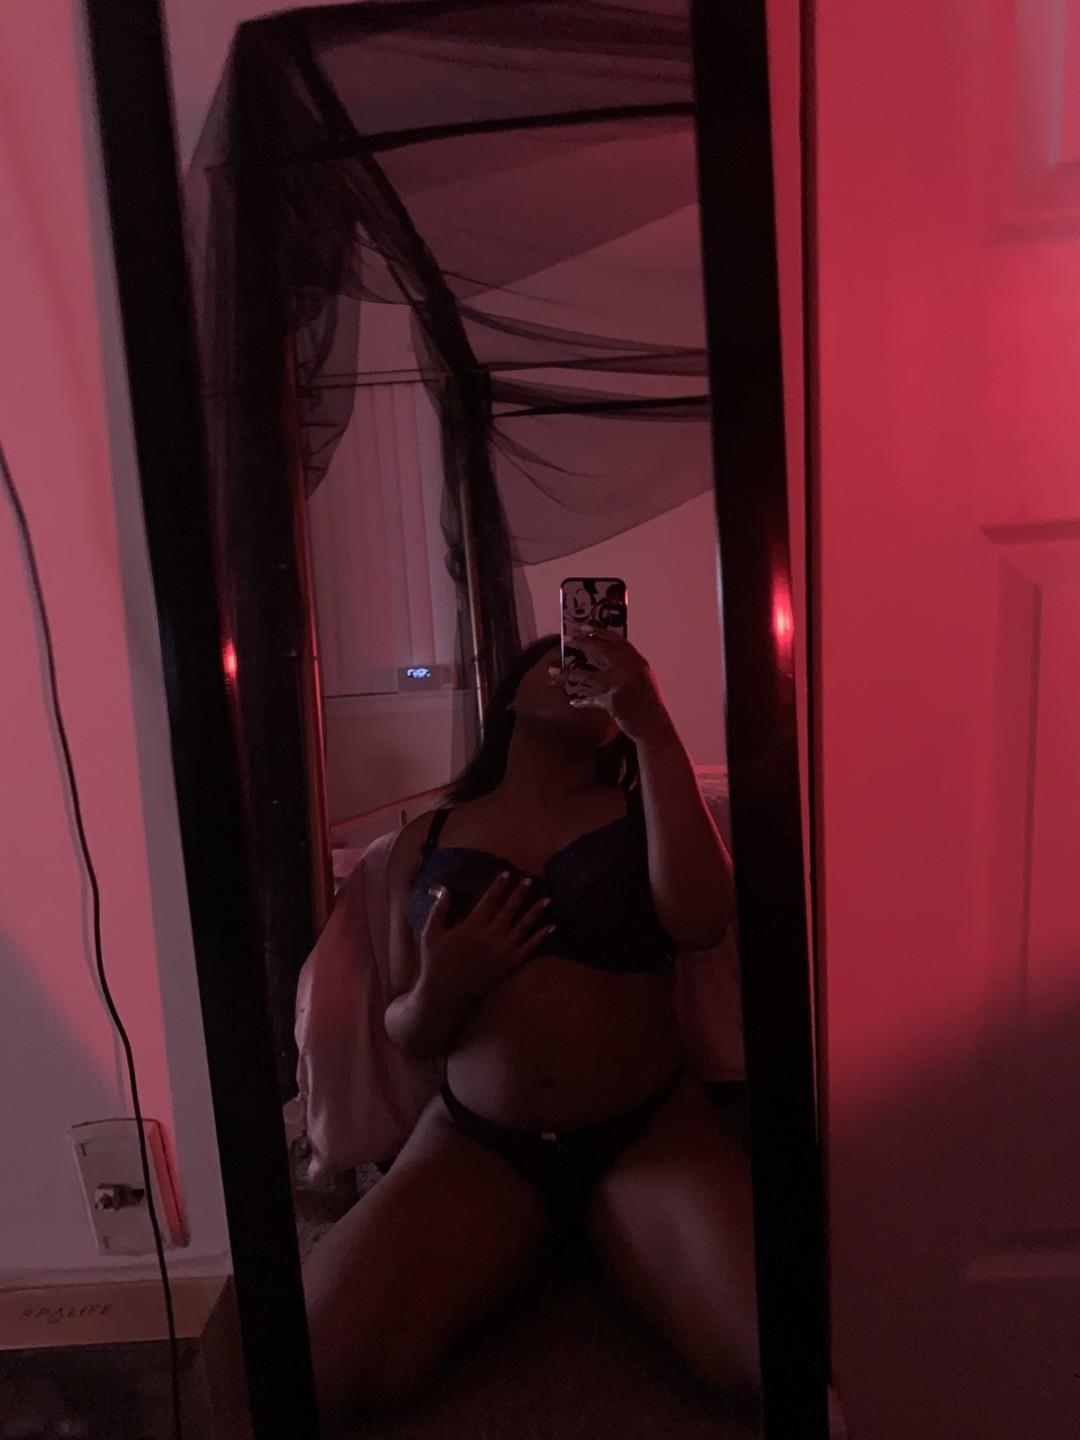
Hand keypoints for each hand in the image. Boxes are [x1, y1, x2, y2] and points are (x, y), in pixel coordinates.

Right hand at [420, 873, 553, 1003]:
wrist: (446, 993)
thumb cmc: (436, 961)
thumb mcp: (431, 934)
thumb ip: (439, 910)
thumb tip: (444, 888)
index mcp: (472, 927)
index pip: (489, 901)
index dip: (498, 887)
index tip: (507, 874)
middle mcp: (491, 937)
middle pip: (509, 911)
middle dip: (520, 894)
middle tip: (530, 880)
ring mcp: (503, 952)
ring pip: (523, 928)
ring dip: (536, 912)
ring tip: (548, 899)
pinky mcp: (509, 965)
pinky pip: (529, 948)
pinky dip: (541, 937)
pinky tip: (551, 927)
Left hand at [549, 629, 672, 744]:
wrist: (655, 727)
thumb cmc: (648, 704)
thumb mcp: (643, 680)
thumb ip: (629, 667)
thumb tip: (605, 657)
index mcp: (639, 663)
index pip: (619, 642)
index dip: (602, 632)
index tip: (586, 627)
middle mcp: (631, 671)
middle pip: (604, 652)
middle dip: (584, 643)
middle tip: (569, 639)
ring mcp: (622, 686)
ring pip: (590, 676)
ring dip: (570, 674)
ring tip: (554, 672)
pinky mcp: (613, 703)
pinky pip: (592, 700)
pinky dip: (582, 702)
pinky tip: (573, 702)